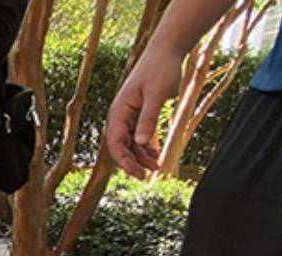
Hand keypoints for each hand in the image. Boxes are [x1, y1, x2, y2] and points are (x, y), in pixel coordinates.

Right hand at [106, 47, 181, 177]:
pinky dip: (146, 147)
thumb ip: (148, 119)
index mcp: (119, 111)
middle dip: (132, 162)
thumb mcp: (157, 94)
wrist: (166, 51)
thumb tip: (141, 143)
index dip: (124, 160)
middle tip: (145, 177)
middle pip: (121, 146)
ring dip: (140, 156)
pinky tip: (156, 155)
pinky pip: (138, 136)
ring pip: (130, 143)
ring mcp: (128, 115)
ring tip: (156, 167)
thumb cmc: (161, 69)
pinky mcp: (138, 114)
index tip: (136, 173)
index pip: (115, 142)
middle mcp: (120, 115)